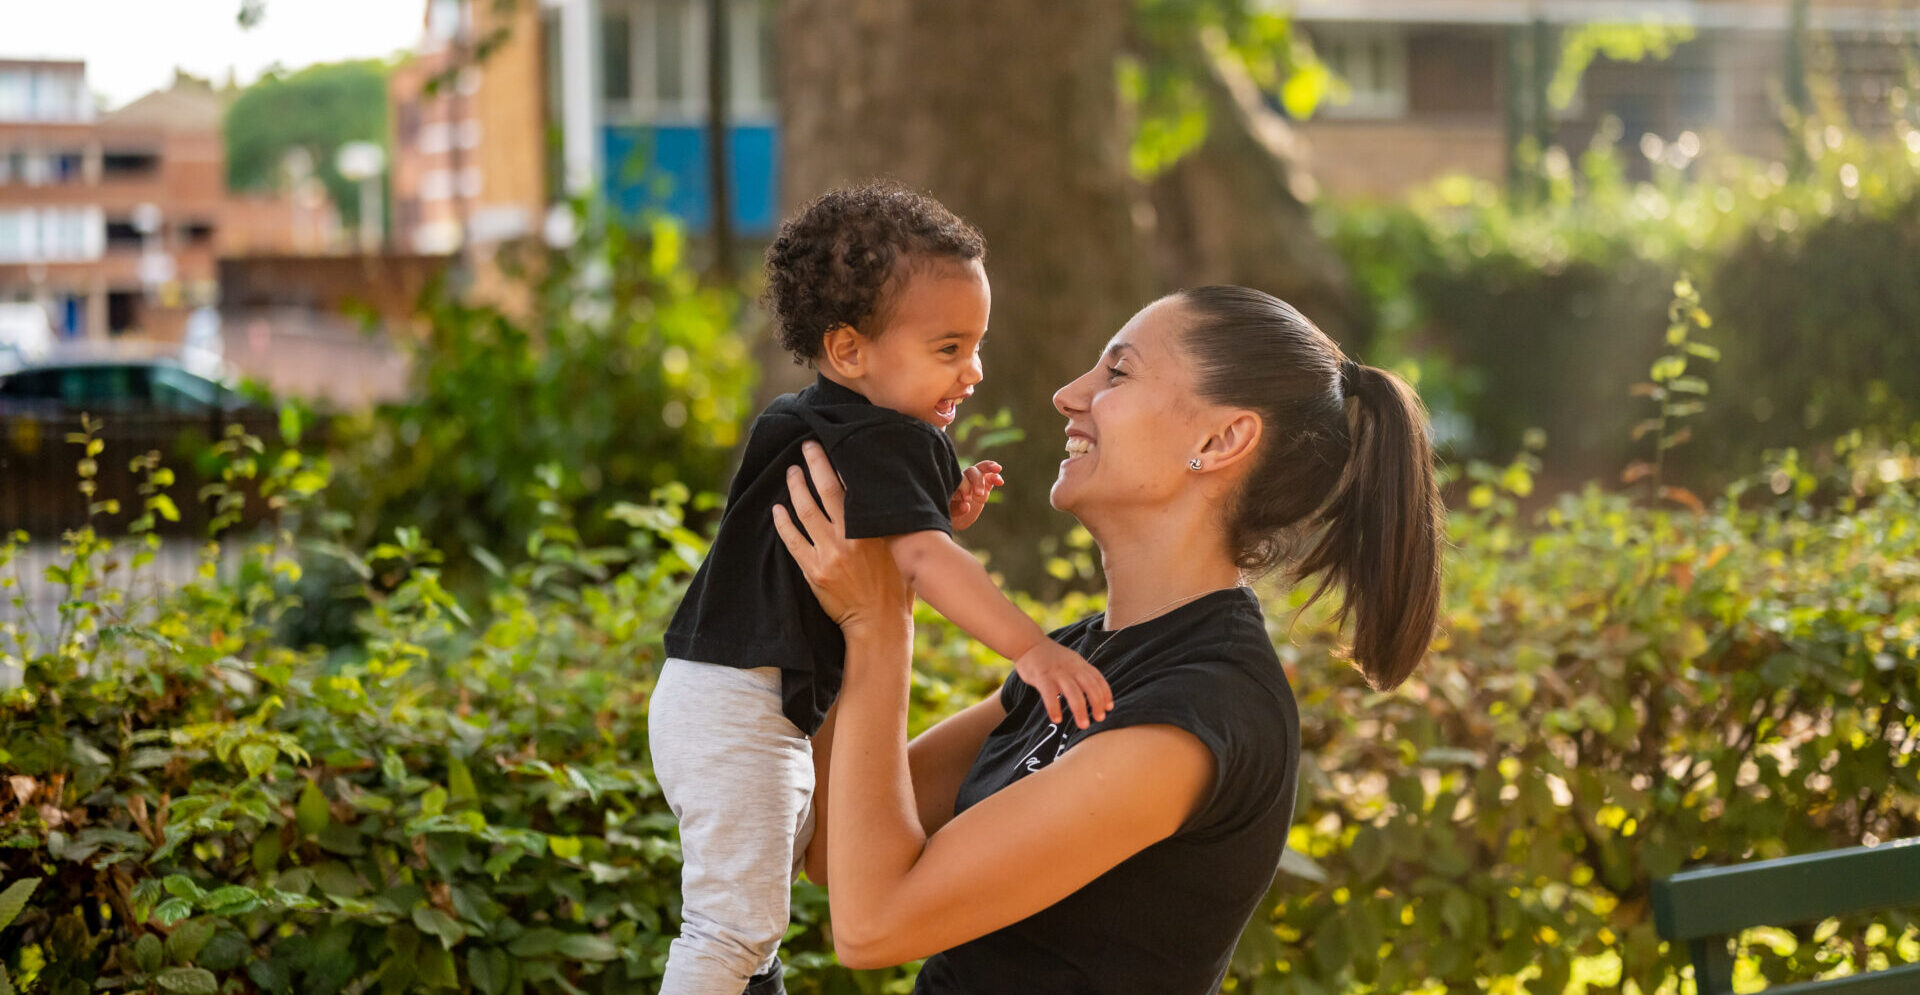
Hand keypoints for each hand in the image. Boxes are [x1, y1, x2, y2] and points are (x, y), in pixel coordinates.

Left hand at [772, 441, 912, 634]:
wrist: (879, 622)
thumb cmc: (897, 586)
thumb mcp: (900, 549)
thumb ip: (888, 523)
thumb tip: (882, 496)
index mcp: (872, 529)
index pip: (852, 488)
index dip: (839, 464)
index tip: (831, 446)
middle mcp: (849, 538)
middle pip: (826, 491)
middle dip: (815, 465)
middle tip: (806, 448)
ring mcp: (828, 554)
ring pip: (805, 512)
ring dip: (796, 488)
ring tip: (791, 473)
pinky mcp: (813, 571)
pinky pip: (792, 541)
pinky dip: (783, 523)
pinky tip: (777, 509)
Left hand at [948, 460, 1003, 530]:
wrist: (955, 517)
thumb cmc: (949, 515)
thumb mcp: (950, 515)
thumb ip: (956, 510)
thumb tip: (966, 506)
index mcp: (951, 485)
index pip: (959, 480)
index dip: (964, 487)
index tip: (967, 500)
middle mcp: (962, 479)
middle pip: (970, 472)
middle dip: (977, 481)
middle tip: (979, 494)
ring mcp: (974, 481)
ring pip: (981, 469)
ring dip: (989, 468)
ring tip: (997, 471)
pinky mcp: (984, 485)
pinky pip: (990, 476)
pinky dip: (996, 476)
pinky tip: (1000, 481)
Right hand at [1012, 640, 1112, 729]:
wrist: (1028, 644)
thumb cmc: (1050, 657)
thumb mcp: (1071, 661)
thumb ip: (1081, 673)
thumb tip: (1094, 693)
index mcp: (1079, 664)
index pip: (1098, 679)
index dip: (1106, 693)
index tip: (1109, 708)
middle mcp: (1071, 668)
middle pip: (1090, 686)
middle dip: (1097, 704)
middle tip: (1099, 719)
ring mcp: (1057, 672)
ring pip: (1073, 692)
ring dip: (1080, 710)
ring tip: (1083, 725)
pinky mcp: (1042, 677)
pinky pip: (1050, 695)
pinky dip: (1054, 708)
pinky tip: (1057, 719)